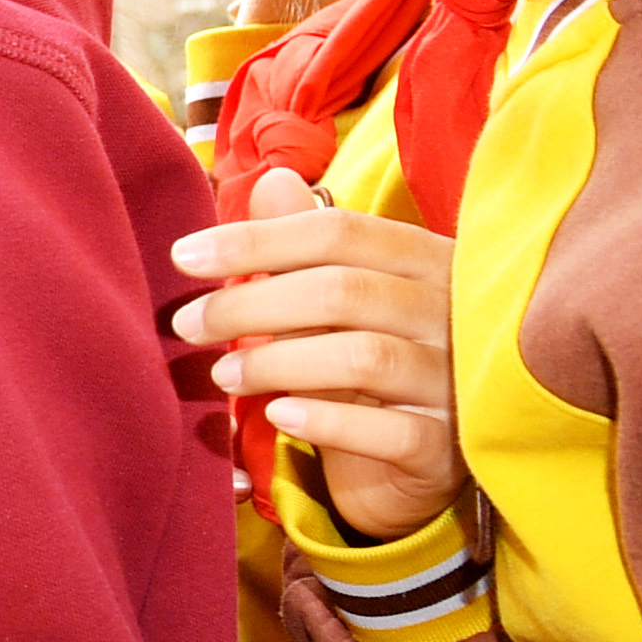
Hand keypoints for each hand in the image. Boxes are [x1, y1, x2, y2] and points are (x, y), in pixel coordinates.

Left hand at [174, 168, 463, 538]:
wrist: (424, 463)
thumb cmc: (375, 370)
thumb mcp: (344, 304)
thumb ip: (309, 249)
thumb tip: (271, 179)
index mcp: (429, 264)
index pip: (340, 233)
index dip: (256, 240)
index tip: (183, 256)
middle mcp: (453, 316)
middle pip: (344, 291)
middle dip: (250, 304)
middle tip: (188, 325)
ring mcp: (458, 383)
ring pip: (363, 357)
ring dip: (276, 362)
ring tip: (222, 374)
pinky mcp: (449, 446)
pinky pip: (390, 432)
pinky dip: (327, 420)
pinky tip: (279, 416)